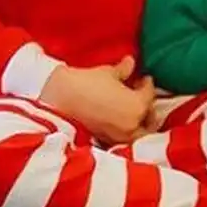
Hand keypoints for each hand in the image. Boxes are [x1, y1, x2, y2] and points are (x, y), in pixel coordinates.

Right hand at [40, 56, 154, 145]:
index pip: (149, 94)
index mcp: (137, 107)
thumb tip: (131, 62)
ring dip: (137, 122)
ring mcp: (118, 137)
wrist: (58, 100)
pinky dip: (124, 131)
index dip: (146, 83)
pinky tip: (116, 120)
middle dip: (147, 108)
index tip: (143, 78)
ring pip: (137, 133)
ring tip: (129, 110)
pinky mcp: (105, 143)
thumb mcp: (108, 73)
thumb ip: (124, 70)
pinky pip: (122, 138)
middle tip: (140, 96)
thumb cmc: (85, 83)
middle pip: (149, 119)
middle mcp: (132, 126)